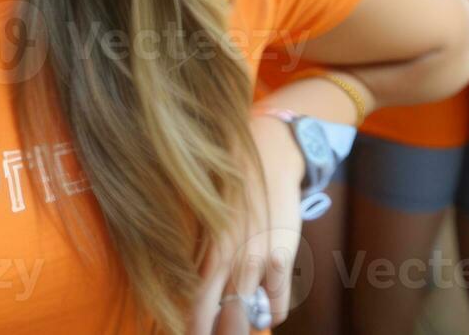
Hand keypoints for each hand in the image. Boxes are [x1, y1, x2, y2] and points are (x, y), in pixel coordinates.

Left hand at [189, 114, 304, 333]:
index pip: (194, 305)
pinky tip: (267, 312)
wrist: (268, 153)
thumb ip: (203, 252)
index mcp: (206, 248)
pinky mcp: (281, 257)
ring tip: (243, 325)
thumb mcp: (209, 219)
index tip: (187, 334)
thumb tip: (191, 287)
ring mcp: (257, 260)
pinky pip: (277, 307)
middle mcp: (229, 259)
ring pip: (248, 318)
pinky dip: (271, 316)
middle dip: (216, 334)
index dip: (192, 327)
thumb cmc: (232, 186)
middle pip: (220, 319)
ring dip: (244, 328)